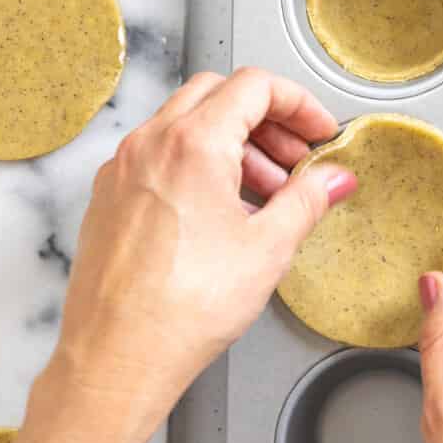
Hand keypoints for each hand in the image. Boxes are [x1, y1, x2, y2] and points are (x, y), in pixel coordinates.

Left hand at [0, 69, 354, 442]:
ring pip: (184, 125)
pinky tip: (222, 213)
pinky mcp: (108, 197)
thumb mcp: (268, 248)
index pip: (254, 86)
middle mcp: (148, 144)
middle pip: (216, 94)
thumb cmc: (182, 308)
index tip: (318, 133)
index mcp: (192, 142)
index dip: (298, 103)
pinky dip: (196, 165)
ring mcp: (122, 169)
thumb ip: (307, 201)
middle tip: (297, 158)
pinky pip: (158, 157)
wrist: (117, 357)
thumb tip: (334, 179)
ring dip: (232, 144)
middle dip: (265, 119)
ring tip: (266, 194)